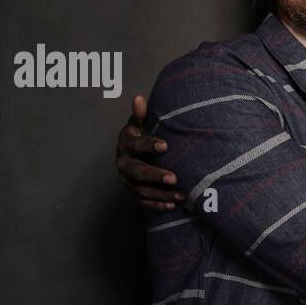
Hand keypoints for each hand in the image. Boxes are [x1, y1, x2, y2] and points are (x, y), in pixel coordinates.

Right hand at [116, 94, 181, 210]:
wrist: (134, 153)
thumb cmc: (142, 135)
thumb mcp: (140, 123)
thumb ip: (141, 114)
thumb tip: (139, 98)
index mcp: (126, 144)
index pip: (136, 145)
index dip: (149, 145)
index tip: (165, 145)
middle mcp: (123, 163)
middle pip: (137, 171)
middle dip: (155, 175)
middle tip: (175, 178)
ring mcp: (127, 180)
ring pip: (142, 190)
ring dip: (162, 194)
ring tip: (182, 196)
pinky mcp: (133, 192)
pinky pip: (143, 202)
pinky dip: (158, 205)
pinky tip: (173, 206)